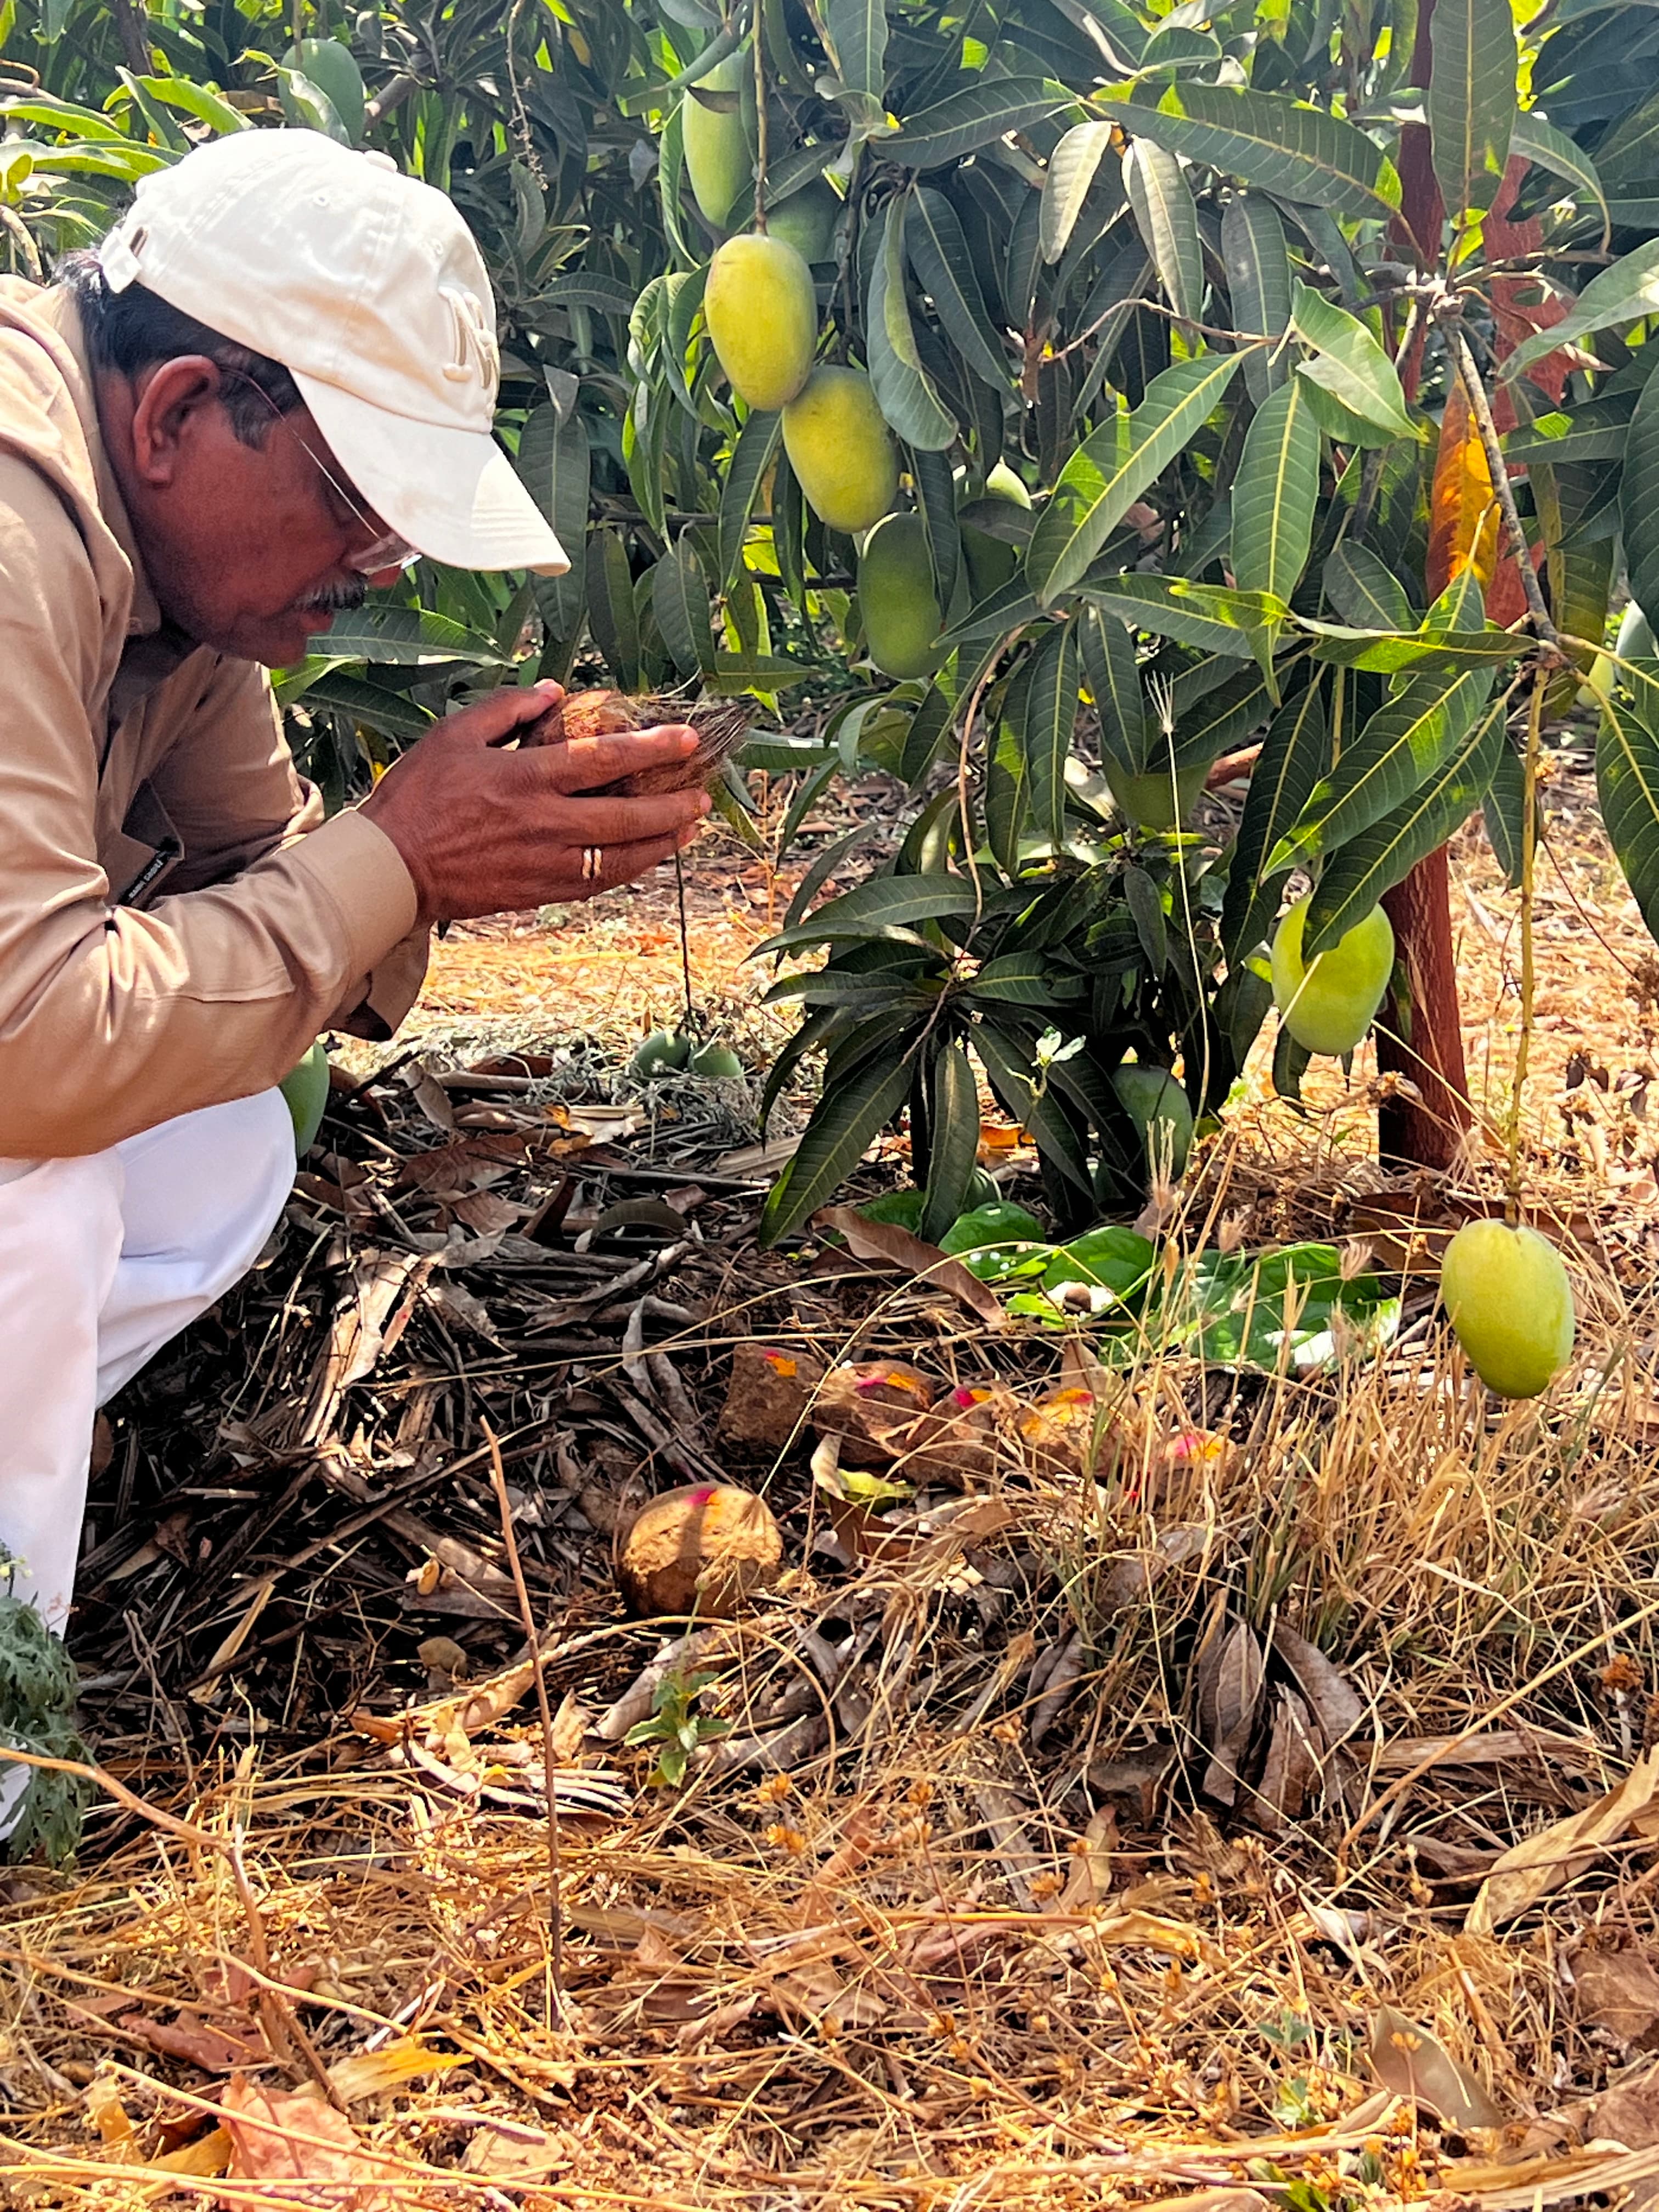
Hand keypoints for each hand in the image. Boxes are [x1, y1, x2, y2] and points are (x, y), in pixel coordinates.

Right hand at [360, 681, 709, 925]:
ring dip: (661, 842)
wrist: (390, 870)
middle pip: (625, 814)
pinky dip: (628, 871)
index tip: (687, 739)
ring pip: (620, 857)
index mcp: (525, 779)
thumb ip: (507, 709)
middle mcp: (543, 823)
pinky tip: (647, 859)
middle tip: (703, 794)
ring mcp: (544, 863)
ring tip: (689, 827)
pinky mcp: (538, 892)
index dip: (651, 747)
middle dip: (671, 804)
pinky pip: (597, 883)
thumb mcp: (453, 735)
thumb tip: (552, 692)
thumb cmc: (416, 797)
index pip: (603, 759)